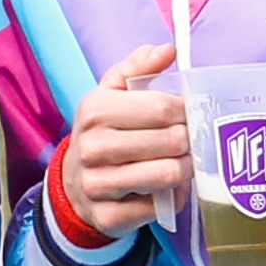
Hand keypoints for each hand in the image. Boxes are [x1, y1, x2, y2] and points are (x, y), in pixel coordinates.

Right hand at [54, 41, 192, 245]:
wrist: (75, 184)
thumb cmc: (104, 131)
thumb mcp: (114, 92)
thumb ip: (140, 66)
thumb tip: (169, 49)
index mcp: (95, 110)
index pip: (164, 107)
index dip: (186, 111)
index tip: (188, 115)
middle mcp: (92, 147)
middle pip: (171, 141)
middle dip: (189, 141)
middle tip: (189, 141)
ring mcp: (97, 185)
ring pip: (168, 175)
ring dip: (186, 169)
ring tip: (183, 162)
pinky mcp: (107, 217)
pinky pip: (158, 207)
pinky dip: (171, 198)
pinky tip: (165, 188)